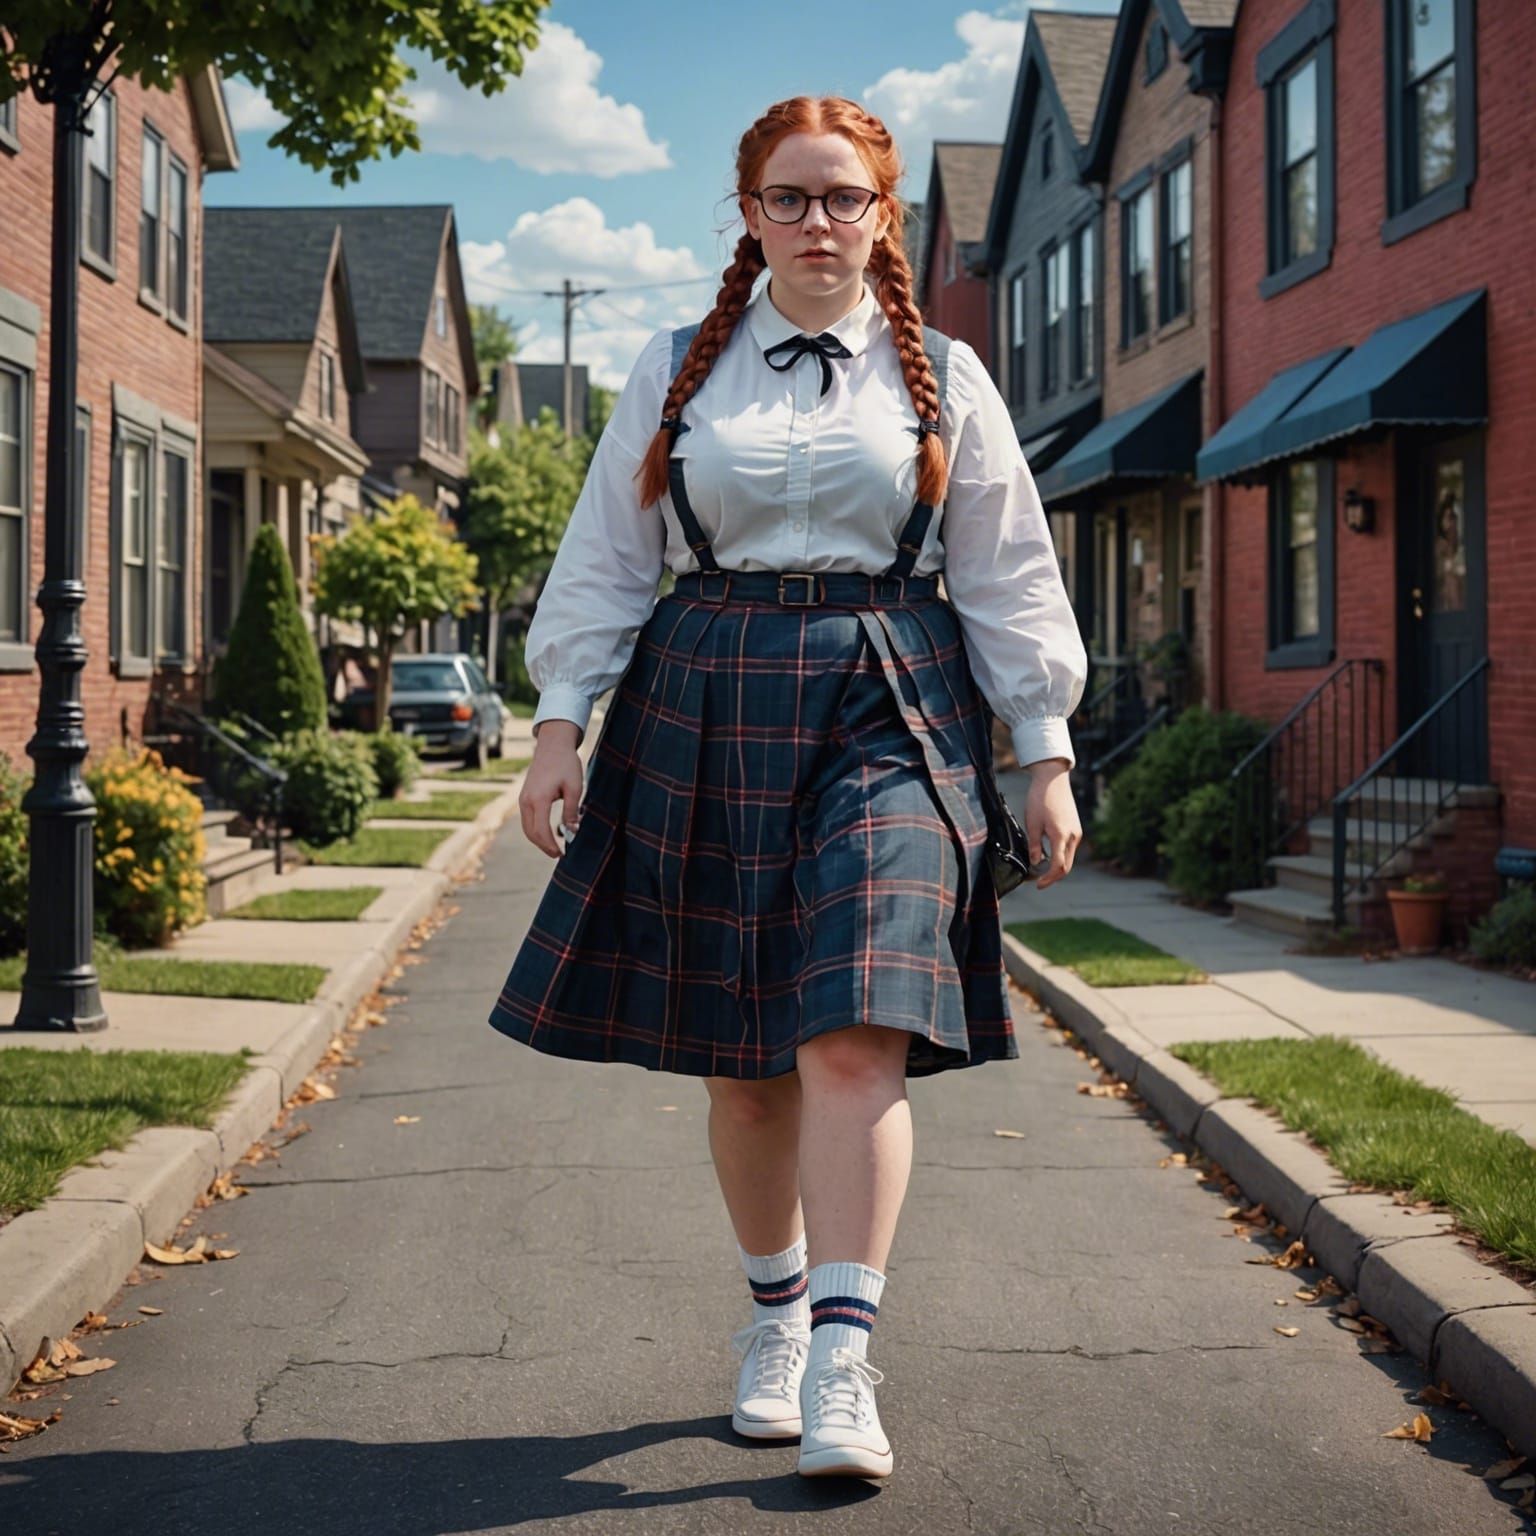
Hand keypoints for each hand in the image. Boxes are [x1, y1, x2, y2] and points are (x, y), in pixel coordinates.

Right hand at [519, 719, 584, 857]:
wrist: (553, 744)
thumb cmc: (566, 764)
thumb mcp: (575, 787)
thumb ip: (572, 811)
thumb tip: (571, 831)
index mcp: (539, 799)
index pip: (542, 831)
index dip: (551, 845)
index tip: (562, 854)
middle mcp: (526, 800)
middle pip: (531, 833)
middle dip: (544, 846)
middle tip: (558, 854)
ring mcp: (523, 798)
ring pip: (526, 827)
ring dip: (538, 840)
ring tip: (553, 846)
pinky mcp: (524, 796)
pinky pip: (527, 819)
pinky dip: (535, 829)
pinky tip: (547, 832)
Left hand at [1022, 757, 1080, 889]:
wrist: (1053, 779)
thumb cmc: (1040, 798)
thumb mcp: (1032, 823)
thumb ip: (1034, 845)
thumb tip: (1036, 863)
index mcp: (1061, 835)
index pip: (1058, 866)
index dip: (1048, 879)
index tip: (1038, 884)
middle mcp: (1073, 836)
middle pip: (1067, 866)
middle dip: (1054, 877)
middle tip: (1040, 882)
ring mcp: (1077, 832)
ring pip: (1069, 858)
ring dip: (1058, 867)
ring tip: (1042, 870)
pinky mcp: (1076, 827)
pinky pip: (1070, 848)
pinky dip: (1061, 856)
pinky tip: (1050, 856)